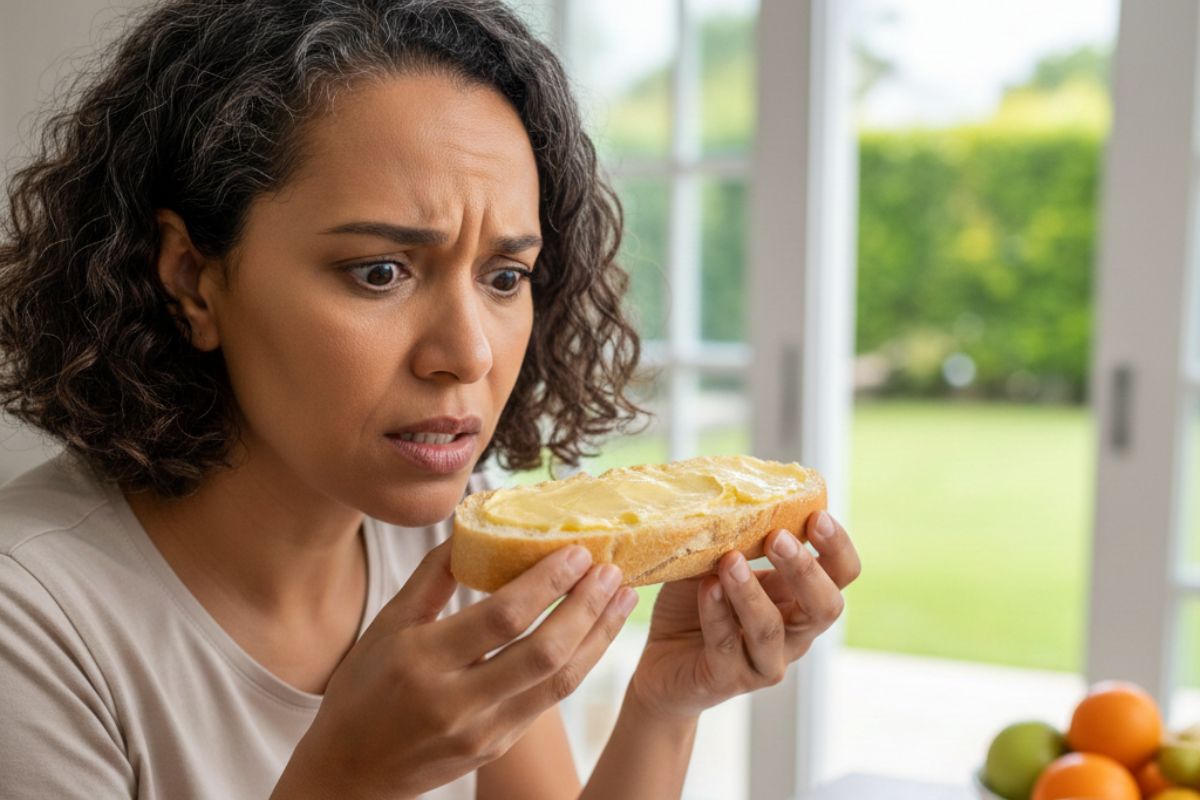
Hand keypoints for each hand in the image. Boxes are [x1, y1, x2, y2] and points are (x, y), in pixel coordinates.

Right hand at [273, 539, 637, 799]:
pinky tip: (595, 633)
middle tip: (611, 569)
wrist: (352, 772)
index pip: (501, 617)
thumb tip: (472, 528)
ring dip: (598, 635)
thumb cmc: (364, 688)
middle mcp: (457, 702)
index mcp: (422, 661)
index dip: (546, 582)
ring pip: (559, 681)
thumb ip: (432, 578)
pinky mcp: (498, 748)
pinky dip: (580, 662)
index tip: (576, 551)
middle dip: (586, 606)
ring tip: (621, 597)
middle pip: (543, 652)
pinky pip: (549, 700)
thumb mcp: (386, 625)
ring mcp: (482, 731)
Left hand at [627, 511, 859, 721]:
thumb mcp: (719, 562)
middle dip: (805, 570)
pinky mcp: (728, 679)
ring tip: (730, 560)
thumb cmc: (698, 603)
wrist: (661, 659)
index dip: (838, 547)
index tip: (817, 516)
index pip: (842, 574)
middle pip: (825, 607)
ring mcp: (765, 660)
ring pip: (771, 630)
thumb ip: (735, 538)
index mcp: (800, 598)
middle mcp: (794, 633)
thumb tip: (736, 496)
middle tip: (779, 538)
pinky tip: (708, 587)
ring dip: (751, 592)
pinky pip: (726, 646)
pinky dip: (716, 613)